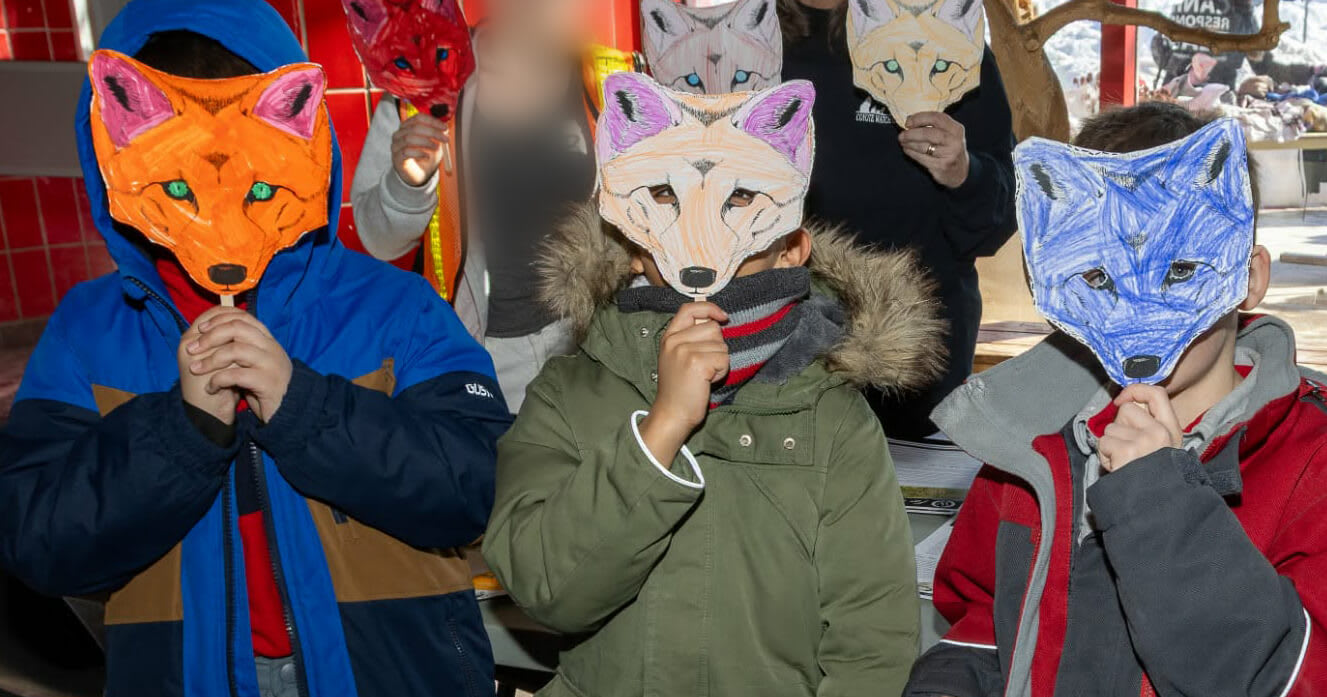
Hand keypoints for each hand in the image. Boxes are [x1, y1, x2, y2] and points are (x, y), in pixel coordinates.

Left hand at [185, 308, 292, 421]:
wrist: (286, 413)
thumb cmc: (263, 388)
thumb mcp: (252, 364)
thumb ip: (239, 347)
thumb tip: (210, 333)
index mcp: (268, 340)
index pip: (243, 317)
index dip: (218, 319)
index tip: (200, 328)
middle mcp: (272, 348)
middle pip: (238, 328)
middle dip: (210, 336)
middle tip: (192, 349)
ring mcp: (272, 364)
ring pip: (236, 350)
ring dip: (211, 359)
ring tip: (196, 369)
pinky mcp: (269, 383)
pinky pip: (237, 375)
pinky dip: (218, 380)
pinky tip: (211, 388)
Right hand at [391, 113, 448, 186]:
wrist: (419, 176)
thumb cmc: (426, 157)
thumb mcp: (435, 144)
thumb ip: (438, 135)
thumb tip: (445, 128)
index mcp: (408, 127)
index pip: (418, 118)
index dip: (432, 121)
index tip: (445, 128)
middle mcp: (399, 134)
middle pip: (415, 127)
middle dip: (433, 132)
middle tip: (445, 139)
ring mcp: (396, 146)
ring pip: (409, 138)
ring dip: (426, 142)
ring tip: (436, 148)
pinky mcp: (396, 158)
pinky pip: (406, 152)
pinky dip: (419, 153)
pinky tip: (427, 157)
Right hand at [639, 303, 729, 463]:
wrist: (672, 413)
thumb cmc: (680, 388)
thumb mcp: (677, 356)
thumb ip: (691, 337)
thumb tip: (716, 320)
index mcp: (669, 336)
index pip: (689, 308)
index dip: (709, 308)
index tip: (723, 317)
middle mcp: (674, 340)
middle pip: (713, 328)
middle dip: (717, 346)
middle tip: (704, 365)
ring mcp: (684, 351)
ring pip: (721, 345)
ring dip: (720, 361)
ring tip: (704, 375)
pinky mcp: (697, 363)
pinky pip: (724, 359)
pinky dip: (721, 372)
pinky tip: (708, 381)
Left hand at [899, 112, 970, 188]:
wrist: (961, 171)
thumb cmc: (949, 148)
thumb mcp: (949, 134)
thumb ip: (934, 126)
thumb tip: (910, 120)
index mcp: (956, 129)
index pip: (937, 118)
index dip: (920, 118)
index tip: (908, 122)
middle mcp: (955, 140)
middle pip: (929, 133)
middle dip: (912, 133)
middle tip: (902, 135)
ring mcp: (950, 154)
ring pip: (925, 146)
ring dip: (910, 144)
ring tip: (903, 142)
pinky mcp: (942, 166)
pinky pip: (923, 158)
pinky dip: (912, 153)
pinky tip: (907, 150)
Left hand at [1097, 385, 1182, 471]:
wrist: (1153, 505)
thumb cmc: (1151, 476)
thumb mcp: (1161, 449)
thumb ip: (1148, 426)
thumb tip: (1126, 404)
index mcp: (1172, 430)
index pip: (1157, 394)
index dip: (1135, 390)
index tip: (1122, 399)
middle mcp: (1161, 432)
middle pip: (1126, 410)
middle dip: (1119, 427)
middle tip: (1126, 449)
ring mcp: (1145, 441)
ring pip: (1110, 428)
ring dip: (1111, 445)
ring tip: (1124, 462)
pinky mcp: (1127, 450)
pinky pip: (1103, 443)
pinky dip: (1104, 456)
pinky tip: (1118, 468)